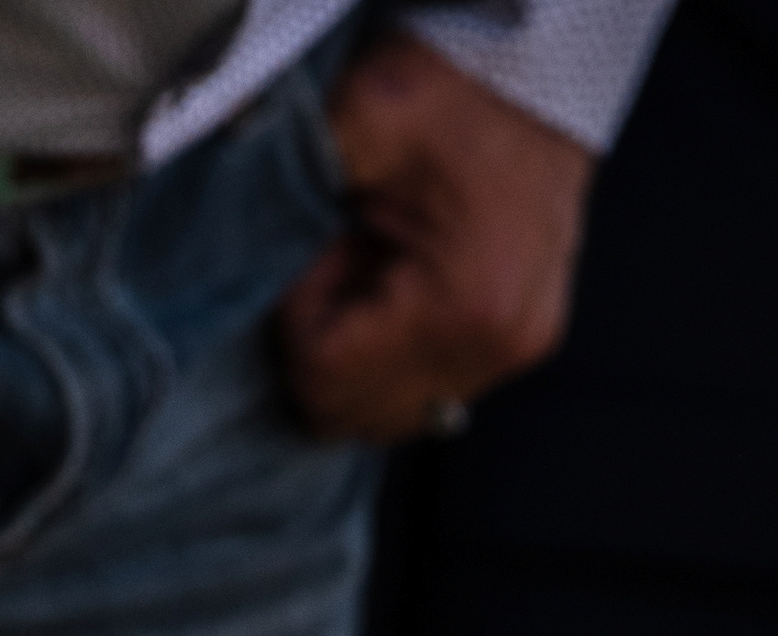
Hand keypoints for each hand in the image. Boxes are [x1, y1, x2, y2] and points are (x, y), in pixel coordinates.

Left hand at [277, 32, 593, 442]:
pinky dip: (389, 349)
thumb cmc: (452, 93)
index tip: (319, 247)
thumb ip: (293, 192)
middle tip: (341, 257)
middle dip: (323, 341)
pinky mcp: (517, 348)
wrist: (537, 79)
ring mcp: (514, 354)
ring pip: (383, 413)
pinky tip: (400, 280)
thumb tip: (240, 261)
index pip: (326, 375)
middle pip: (352, 414)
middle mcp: (498, 347)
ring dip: (355, 349)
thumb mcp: (361, 118)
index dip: (296, 316)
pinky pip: (420, 392)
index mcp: (464, 306)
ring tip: (372, 265)